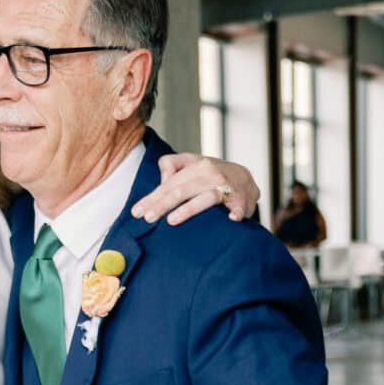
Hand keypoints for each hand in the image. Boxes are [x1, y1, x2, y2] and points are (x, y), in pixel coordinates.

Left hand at [134, 154, 257, 226]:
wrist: (246, 179)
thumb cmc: (213, 175)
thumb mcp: (192, 163)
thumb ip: (173, 166)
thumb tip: (161, 180)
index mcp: (196, 166)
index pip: (169, 183)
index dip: (153, 197)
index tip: (137, 211)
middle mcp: (209, 174)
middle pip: (182, 190)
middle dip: (163, 204)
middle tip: (148, 217)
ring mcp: (225, 187)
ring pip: (205, 198)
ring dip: (189, 209)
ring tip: (172, 221)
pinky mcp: (240, 200)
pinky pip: (237, 207)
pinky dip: (235, 213)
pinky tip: (231, 219)